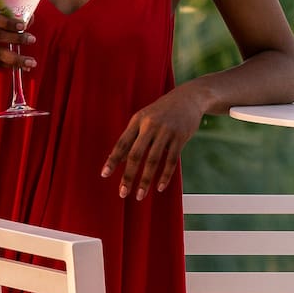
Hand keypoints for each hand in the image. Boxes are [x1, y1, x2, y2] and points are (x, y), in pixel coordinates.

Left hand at [102, 83, 206, 199]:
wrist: (189, 98)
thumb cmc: (162, 111)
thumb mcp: (144, 118)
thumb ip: (133, 137)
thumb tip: (120, 160)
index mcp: (137, 120)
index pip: (122, 143)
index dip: (113, 160)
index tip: (104, 174)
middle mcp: (150, 125)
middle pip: (136, 154)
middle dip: (128, 176)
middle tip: (123, 193)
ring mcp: (166, 131)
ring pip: (153, 160)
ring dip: (146, 180)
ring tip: (140, 195)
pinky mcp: (180, 137)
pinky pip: (171, 160)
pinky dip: (165, 175)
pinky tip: (159, 187)